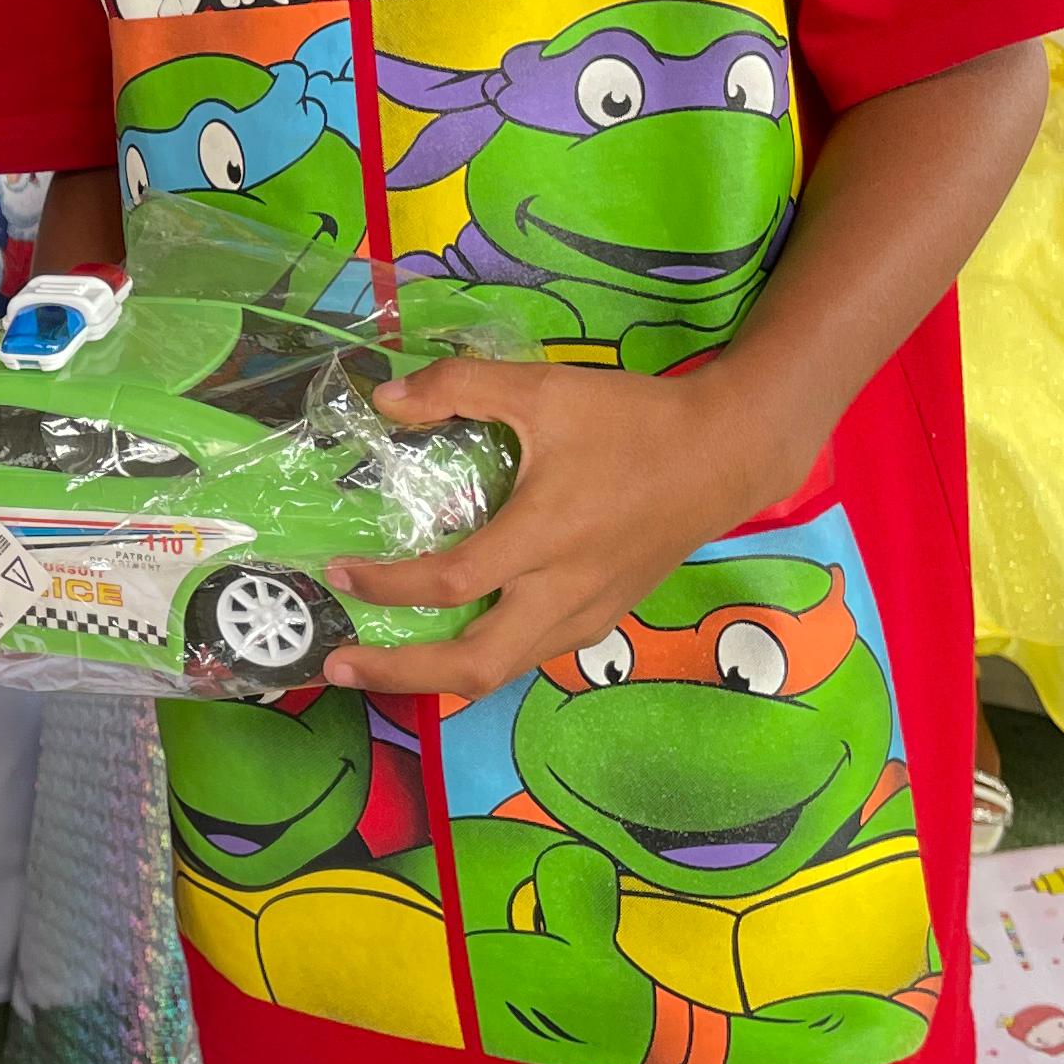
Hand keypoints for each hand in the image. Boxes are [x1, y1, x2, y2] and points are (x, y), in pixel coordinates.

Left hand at [321, 352, 796, 705]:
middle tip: (337, 665)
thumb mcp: (544, 388)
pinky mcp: (605, 616)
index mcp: (542, 538)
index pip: (448, 583)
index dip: (385, 585)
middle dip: (398, 673)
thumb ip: (460, 388)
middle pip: (473, 665)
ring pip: (505, 670)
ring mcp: (588, 612)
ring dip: (438, 675)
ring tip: (386, 665)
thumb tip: (384, 396)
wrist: (726, 454)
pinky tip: (457, 640)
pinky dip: (486, 659)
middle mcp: (563, 591)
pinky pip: (534, 654)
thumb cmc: (634, 420)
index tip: (337, 574)